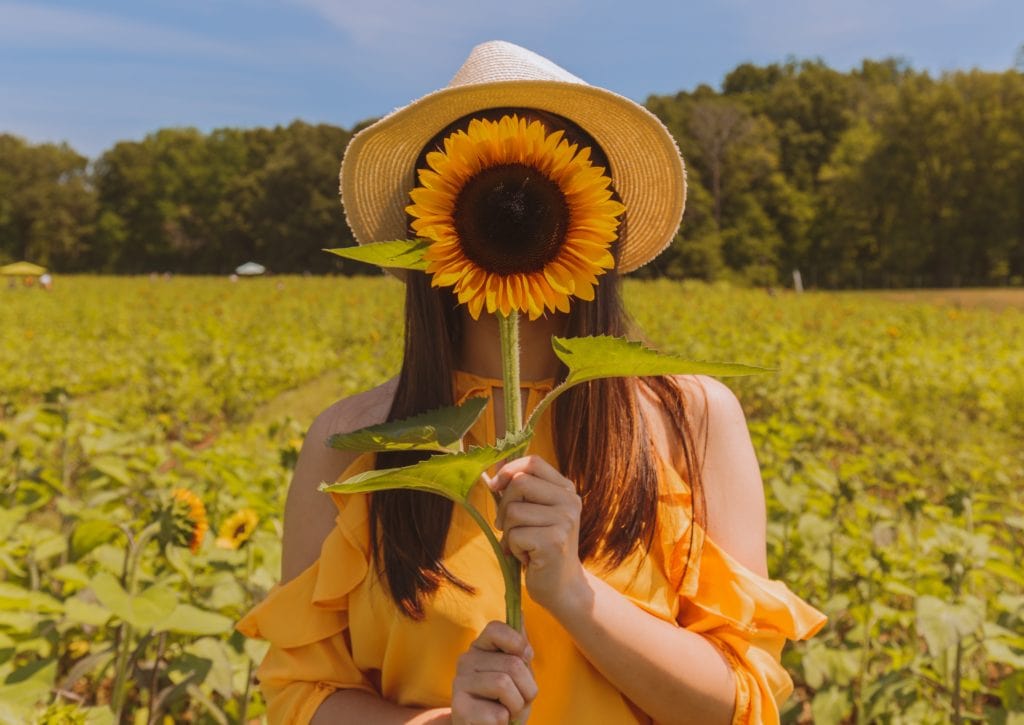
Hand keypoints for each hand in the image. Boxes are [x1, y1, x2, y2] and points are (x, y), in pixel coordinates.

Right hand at [451, 621, 536, 724]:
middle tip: (518, 700)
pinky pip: (498, 713)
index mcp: (480, 647)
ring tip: (507, 711)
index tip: (525, 659)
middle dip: (527, 689)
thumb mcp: (518, 673)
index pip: (497, 628)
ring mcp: (459, 683)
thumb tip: (520, 611)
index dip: (518, 644)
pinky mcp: (459, 709)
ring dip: (516, 706)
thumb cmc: (505, 701)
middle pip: (512, 663)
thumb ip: (519, 646)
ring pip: (504, 685)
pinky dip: (504, 722)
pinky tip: (494, 722)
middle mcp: (466, 660)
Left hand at [487, 455, 587, 614]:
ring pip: (513, 511)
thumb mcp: (534, 513)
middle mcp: (569, 501)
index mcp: (565, 489)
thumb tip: (494, 468)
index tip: (495, 486)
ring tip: (523, 545)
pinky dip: (512, 548)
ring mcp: (564, 521)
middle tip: (508, 527)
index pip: (533, 462)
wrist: (562, 586)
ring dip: (509, 532)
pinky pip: (514, 535)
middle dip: (504, 506)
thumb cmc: (541, 547)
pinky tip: (527, 557)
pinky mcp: (554, 541)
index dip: (508, 470)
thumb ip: (518, 490)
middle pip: (519, 483)